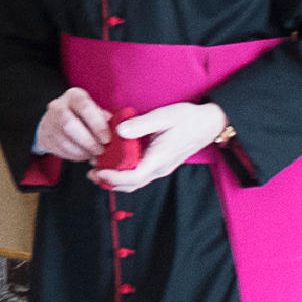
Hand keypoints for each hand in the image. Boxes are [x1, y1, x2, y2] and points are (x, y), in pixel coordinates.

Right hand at [34, 85, 114, 166]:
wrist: (56, 120)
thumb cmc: (82, 115)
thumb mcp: (94, 110)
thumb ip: (104, 118)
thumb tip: (115, 129)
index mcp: (74, 96)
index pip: (85, 107)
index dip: (97, 125)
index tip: (107, 139)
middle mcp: (58, 106)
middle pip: (70, 124)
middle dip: (88, 141)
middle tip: (101, 150)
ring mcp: (50, 122)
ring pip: (65, 141)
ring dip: (82, 152)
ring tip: (93, 154)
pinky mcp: (46, 137)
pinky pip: (61, 151)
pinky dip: (75, 156)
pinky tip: (83, 155)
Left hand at [95, 101, 229, 193]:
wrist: (210, 123)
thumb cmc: (189, 118)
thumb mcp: (164, 116)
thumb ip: (141, 124)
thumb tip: (119, 131)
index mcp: (160, 158)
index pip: (133, 177)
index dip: (114, 178)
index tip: (99, 171)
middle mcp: (160, 167)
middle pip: (131, 184)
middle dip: (110, 182)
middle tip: (92, 173)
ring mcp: (162, 167)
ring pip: (136, 181)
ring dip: (117, 179)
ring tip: (99, 169)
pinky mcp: (161, 164)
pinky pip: (141, 174)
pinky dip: (126, 173)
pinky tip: (116, 162)